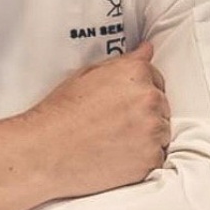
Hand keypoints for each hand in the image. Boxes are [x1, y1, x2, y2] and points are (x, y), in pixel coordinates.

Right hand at [23, 41, 170, 201]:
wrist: (49, 150)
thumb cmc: (63, 112)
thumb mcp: (88, 75)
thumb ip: (123, 62)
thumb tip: (146, 50)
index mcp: (135, 73)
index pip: (155, 75)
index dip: (138, 88)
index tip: (124, 99)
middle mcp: (149, 99)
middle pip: (161, 103)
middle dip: (143, 111)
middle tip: (114, 121)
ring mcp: (153, 131)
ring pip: (161, 131)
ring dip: (145, 135)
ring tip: (114, 139)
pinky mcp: (151, 159)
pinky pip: (156, 156)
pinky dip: (142, 157)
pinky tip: (117, 154)